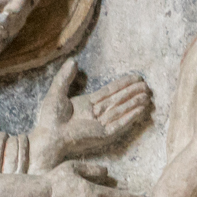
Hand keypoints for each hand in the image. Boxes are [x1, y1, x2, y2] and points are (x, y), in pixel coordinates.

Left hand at [30, 59, 150, 170]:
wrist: (49, 135)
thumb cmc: (50, 117)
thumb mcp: (57, 91)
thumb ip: (65, 77)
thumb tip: (73, 61)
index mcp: (88, 103)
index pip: (110, 91)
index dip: (123, 84)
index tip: (136, 78)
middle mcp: (97, 113)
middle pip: (119, 100)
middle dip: (133, 93)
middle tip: (147, 86)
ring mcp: (101, 124)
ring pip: (122, 110)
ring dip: (135, 103)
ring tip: (147, 96)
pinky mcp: (103, 134)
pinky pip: (120, 124)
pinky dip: (130, 117)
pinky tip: (140, 110)